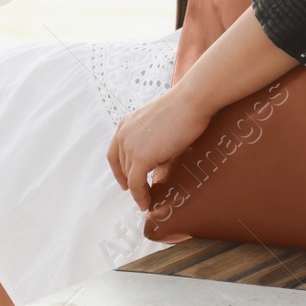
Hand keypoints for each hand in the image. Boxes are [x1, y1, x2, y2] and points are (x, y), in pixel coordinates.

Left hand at [107, 83, 211, 211]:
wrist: (191, 101)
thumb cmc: (183, 108)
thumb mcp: (157, 121)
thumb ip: (148, 136)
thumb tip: (154, 156)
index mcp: (125, 123)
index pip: (114, 153)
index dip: (119, 171)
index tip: (125, 182)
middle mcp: (123, 134)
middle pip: (122, 166)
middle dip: (130, 181)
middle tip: (141, 193)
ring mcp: (130, 146)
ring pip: (130, 176)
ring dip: (137, 190)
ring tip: (146, 200)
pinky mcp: (141, 158)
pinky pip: (136, 184)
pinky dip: (140, 196)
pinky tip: (146, 203)